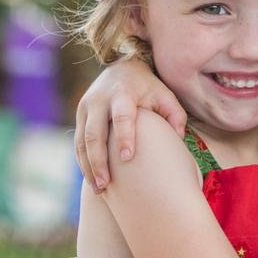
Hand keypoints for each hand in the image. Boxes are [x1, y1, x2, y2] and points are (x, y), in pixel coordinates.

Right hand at [74, 58, 186, 192]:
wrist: (122, 69)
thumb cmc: (148, 88)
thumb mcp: (165, 94)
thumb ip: (175, 114)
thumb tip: (179, 137)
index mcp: (122, 93)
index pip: (122, 117)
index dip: (124, 136)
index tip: (128, 158)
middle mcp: (99, 100)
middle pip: (94, 133)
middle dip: (98, 160)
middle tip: (106, 185)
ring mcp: (85, 108)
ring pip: (82, 141)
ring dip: (88, 166)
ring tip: (99, 189)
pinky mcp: (79, 117)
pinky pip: (78, 143)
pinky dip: (83, 162)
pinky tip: (93, 179)